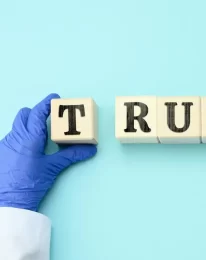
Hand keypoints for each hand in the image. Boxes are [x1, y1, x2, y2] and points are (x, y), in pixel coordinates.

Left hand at [0, 94, 96, 211]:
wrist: (8, 202)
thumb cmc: (30, 184)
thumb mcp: (53, 168)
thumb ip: (71, 155)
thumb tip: (90, 149)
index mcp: (29, 138)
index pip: (37, 112)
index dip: (47, 103)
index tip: (55, 99)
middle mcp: (15, 137)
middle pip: (24, 114)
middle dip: (36, 112)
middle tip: (50, 117)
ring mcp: (6, 144)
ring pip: (18, 126)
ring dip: (29, 125)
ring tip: (42, 135)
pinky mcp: (2, 152)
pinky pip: (13, 137)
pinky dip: (23, 137)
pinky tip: (30, 150)